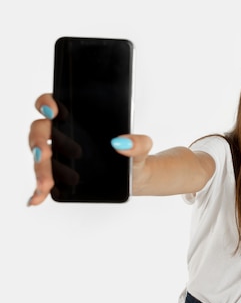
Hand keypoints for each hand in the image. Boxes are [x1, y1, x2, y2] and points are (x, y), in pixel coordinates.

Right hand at [28, 93, 152, 204]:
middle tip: (44, 153)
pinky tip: (38, 198)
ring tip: (46, 184)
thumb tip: (121, 144)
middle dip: (38, 142)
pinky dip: (38, 190)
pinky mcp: (60, 175)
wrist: (135, 176)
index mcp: (76, 118)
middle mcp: (62, 134)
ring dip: (40, 170)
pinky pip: (45, 181)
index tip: (52, 111)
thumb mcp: (141, 147)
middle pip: (40, 131)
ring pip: (40, 157)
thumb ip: (138, 143)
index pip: (52, 104)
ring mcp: (58, 155)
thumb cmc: (132, 153)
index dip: (46, 103)